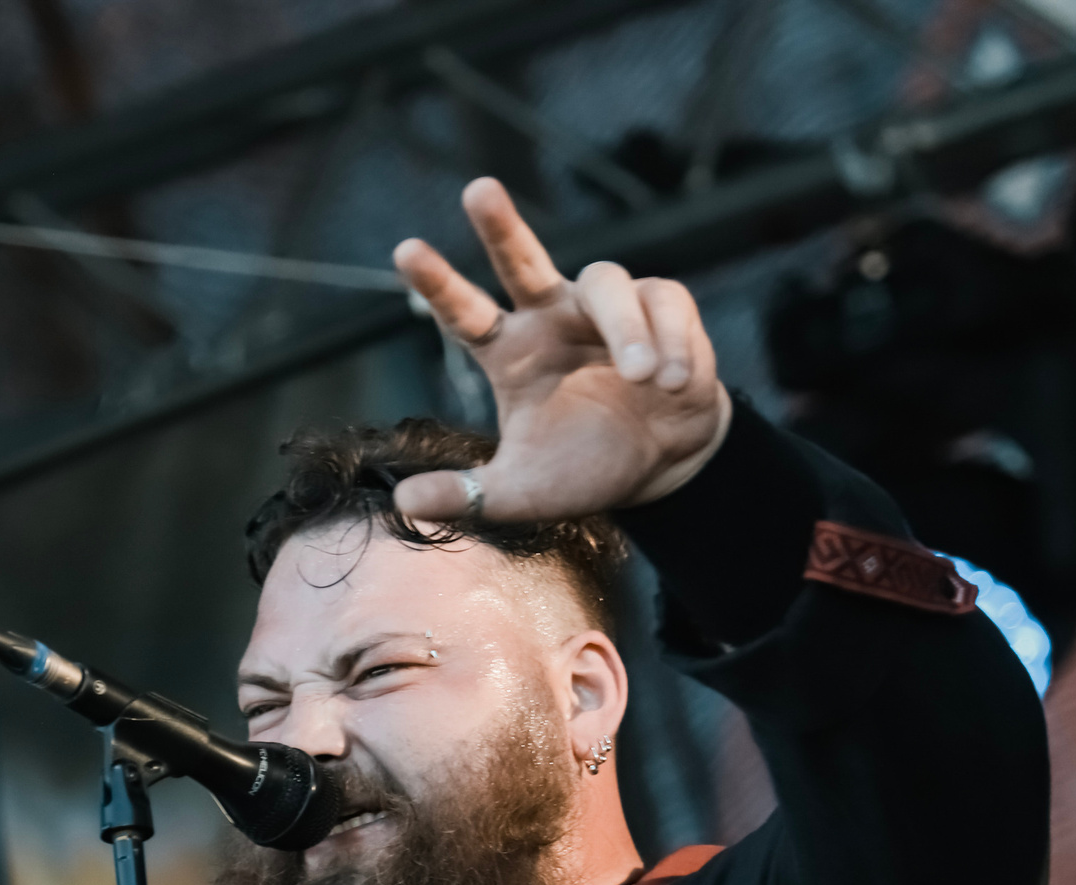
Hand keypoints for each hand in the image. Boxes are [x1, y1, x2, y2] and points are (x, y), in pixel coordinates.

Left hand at [392, 178, 731, 522]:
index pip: (464, 313)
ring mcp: (604, 308)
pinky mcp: (660, 306)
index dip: (437, 283)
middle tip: (477, 190)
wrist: (662, 468)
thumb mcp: (520, 493)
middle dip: (500, 225)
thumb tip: (402, 503)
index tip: (404, 250)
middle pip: (521, 259)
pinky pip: (664, 301)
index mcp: (510, 352)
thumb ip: (465, 496)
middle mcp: (551, 317)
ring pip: (608, 281)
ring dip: (627, 329)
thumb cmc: (584, 469)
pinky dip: (671, 340)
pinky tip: (673, 382)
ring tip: (643, 380)